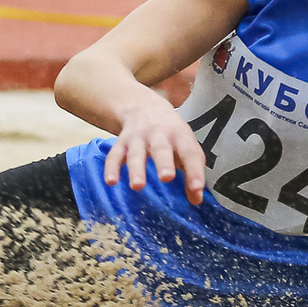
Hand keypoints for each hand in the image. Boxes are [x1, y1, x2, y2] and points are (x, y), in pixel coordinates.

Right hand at [101, 92, 207, 206]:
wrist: (144, 106)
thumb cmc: (170, 133)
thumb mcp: (186, 146)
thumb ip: (192, 172)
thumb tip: (196, 199)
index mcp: (180, 135)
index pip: (190, 153)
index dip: (194, 171)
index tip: (196, 188)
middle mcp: (158, 134)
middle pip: (161, 148)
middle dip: (163, 163)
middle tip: (166, 177)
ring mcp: (138, 137)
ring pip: (136, 153)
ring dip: (136, 169)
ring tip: (137, 186)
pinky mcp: (121, 142)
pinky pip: (114, 155)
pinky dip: (111, 168)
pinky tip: (111, 182)